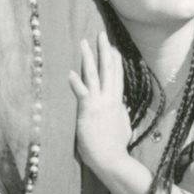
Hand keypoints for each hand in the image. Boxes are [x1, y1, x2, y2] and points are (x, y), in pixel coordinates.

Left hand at [68, 32, 130, 173]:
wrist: (112, 159)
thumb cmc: (115, 148)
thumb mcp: (123, 127)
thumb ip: (121, 116)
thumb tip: (122, 112)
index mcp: (118, 102)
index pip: (117, 76)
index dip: (115, 61)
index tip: (113, 47)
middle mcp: (110, 99)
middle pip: (108, 69)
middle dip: (104, 50)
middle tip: (101, 34)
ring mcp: (100, 103)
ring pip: (94, 75)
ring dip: (89, 57)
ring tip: (84, 42)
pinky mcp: (89, 111)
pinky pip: (82, 93)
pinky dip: (76, 83)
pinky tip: (70, 73)